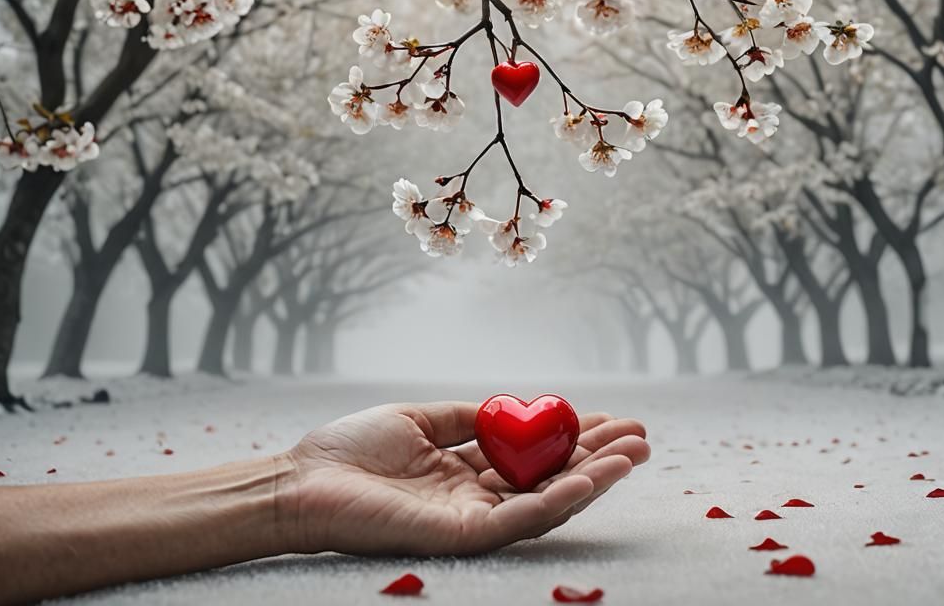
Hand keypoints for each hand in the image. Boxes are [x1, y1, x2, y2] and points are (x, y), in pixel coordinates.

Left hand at [278, 401, 649, 555]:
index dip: (574, 440)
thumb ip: (467, 420)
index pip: (534, 460)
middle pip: (551, 482)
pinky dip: (556, 503)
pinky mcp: (457, 537)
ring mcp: (470, 522)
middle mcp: (475, 502)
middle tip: (643, 436)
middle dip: (600, 459)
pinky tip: (589, 480)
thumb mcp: (417, 421)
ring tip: (634, 454)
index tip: (612, 418)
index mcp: (466, 476)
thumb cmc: (347, 452)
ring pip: (546, 504)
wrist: (300, 482)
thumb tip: (511, 407)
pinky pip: (517, 523)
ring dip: (594, 480)